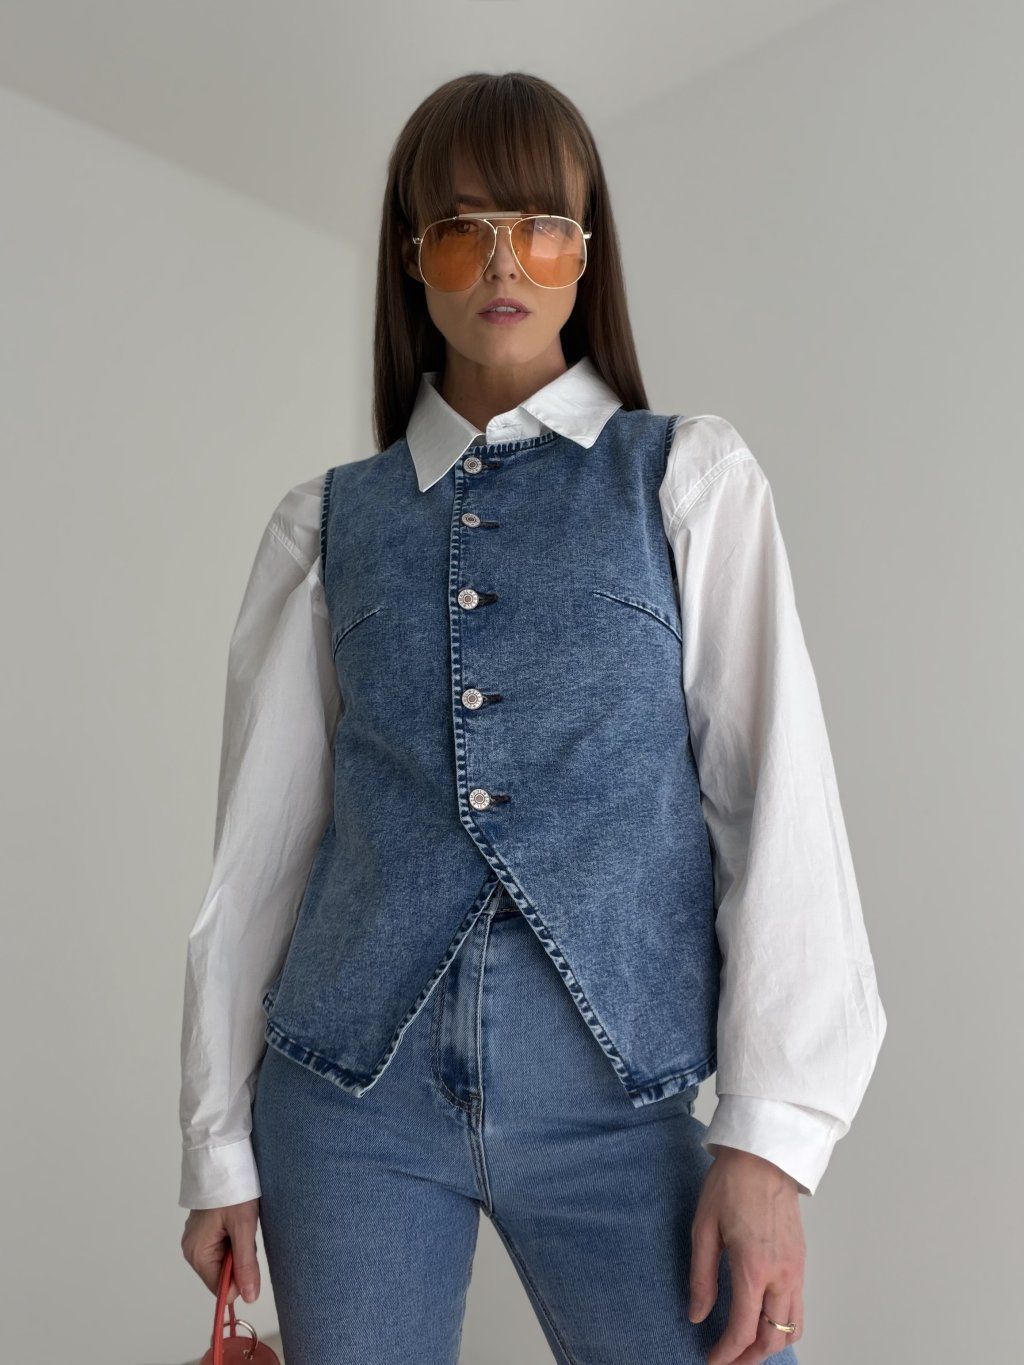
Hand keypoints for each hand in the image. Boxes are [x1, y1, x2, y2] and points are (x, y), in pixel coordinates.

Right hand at [181, 1199, 261, 1304]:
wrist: (224, 1158)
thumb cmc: (232, 1190)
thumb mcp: (244, 1227)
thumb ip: (245, 1264)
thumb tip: (249, 1298)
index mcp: (197, 1253)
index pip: (220, 1288)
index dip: (239, 1278)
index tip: (248, 1254)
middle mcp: (192, 1249)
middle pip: (223, 1273)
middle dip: (239, 1258)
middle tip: (244, 1232)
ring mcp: (197, 1238)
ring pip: (225, 1258)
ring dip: (238, 1246)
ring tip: (241, 1222)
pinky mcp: (204, 1229)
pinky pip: (223, 1245)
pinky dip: (234, 1237)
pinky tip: (236, 1220)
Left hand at [689, 1146, 804, 1363]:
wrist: (763, 1155)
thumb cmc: (731, 1185)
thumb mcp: (703, 1229)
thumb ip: (701, 1277)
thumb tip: (697, 1315)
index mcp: (753, 1268)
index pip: (743, 1330)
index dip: (726, 1354)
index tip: (711, 1361)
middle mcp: (781, 1275)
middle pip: (774, 1338)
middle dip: (750, 1358)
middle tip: (728, 1360)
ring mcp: (796, 1269)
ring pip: (793, 1328)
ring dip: (771, 1345)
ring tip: (746, 1347)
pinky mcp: (802, 1261)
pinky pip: (799, 1307)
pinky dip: (783, 1325)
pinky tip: (763, 1320)